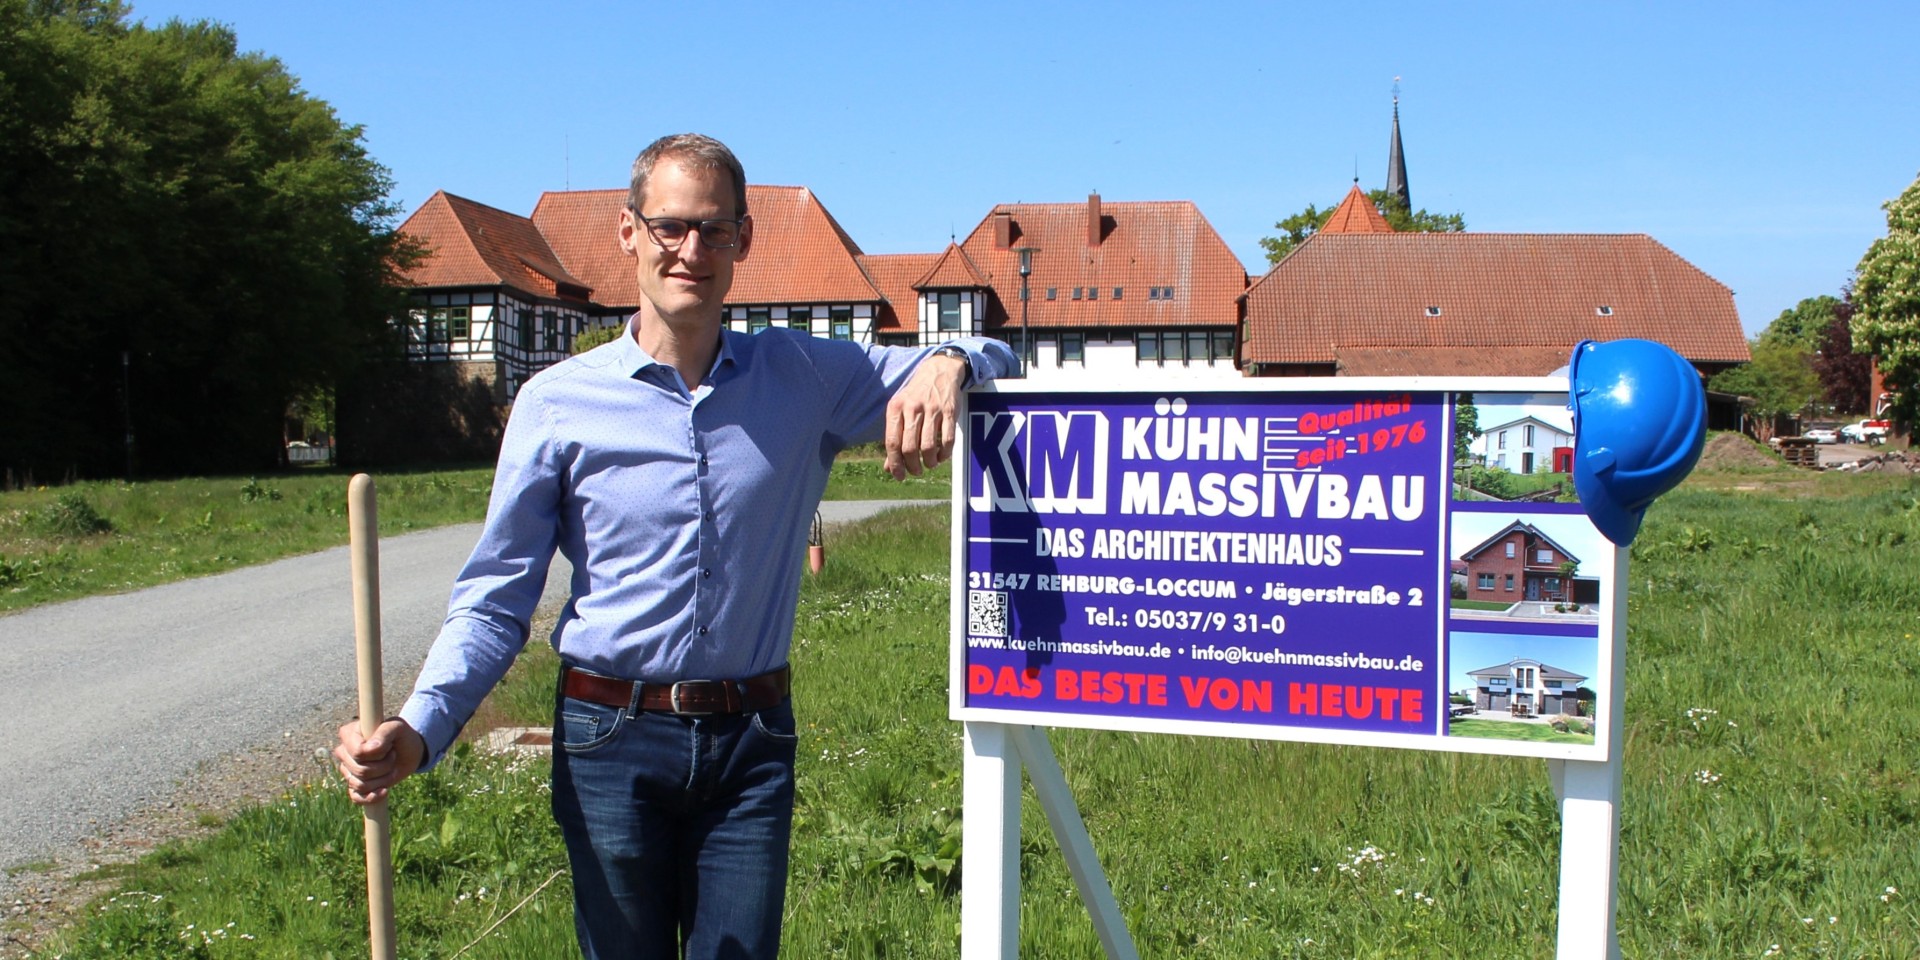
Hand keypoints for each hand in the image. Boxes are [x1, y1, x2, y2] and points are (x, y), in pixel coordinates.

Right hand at [333, 717, 425, 804]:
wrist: (409, 751)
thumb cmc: (401, 735)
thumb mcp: (397, 727)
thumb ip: (384, 732)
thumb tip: (370, 748)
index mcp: (349, 734)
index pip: (358, 752)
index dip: (377, 754)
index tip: (389, 746)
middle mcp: (344, 752)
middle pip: (360, 770)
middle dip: (383, 766)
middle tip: (393, 756)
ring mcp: (347, 769)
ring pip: (360, 784)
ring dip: (383, 779)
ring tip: (392, 768)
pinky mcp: (354, 784)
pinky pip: (356, 797)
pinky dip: (372, 797)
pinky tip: (385, 791)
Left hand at [884, 352, 967, 478]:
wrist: (939, 370)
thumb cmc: (916, 395)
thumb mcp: (900, 411)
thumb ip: (895, 438)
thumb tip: (889, 468)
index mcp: (895, 408)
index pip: (892, 442)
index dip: (895, 464)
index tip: (899, 476)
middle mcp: (912, 408)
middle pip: (909, 448)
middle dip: (913, 466)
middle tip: (916, 471)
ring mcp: (932, 409)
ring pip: (928, 446)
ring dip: (929, 462)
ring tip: (930, 464)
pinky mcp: (950, 411)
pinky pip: (947, 439)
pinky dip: (944, 454)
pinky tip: (942, 456)